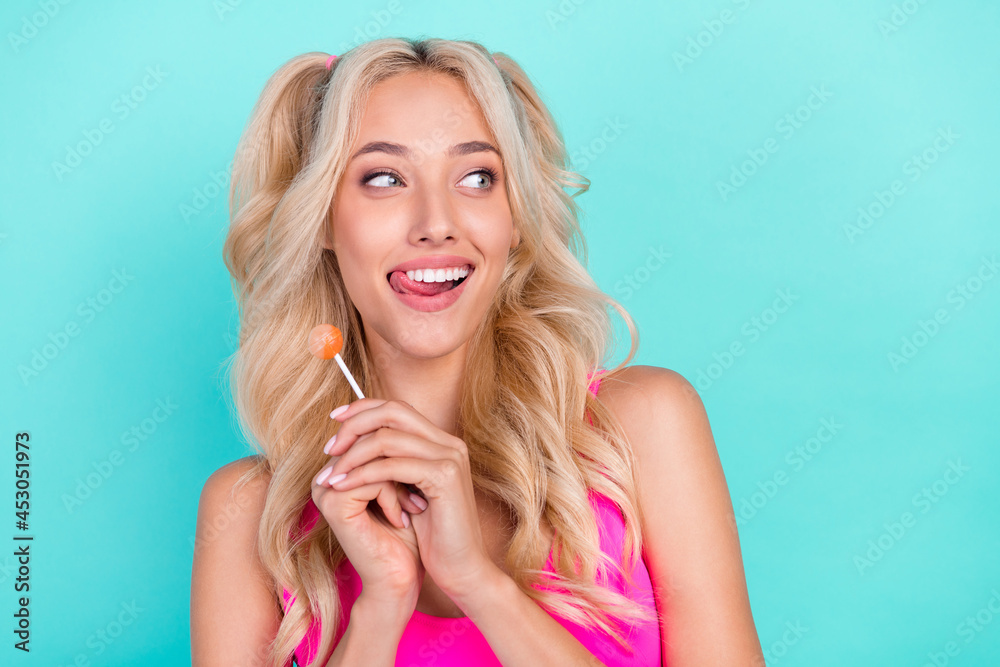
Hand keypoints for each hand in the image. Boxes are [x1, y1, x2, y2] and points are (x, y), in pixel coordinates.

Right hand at [311, 428, 426, 609]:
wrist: (400, 580)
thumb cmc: (408, 535)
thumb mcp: (405, 483)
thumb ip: (397, 452)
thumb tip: (406, 413)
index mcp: (341, 469)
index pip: (372, 428)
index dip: (404, 449)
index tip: (421, 480)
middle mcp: (328, 475)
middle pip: (374, 438)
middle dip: (404, 462)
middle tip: (421, 491)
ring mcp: (326, 488)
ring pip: (377, 457)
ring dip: (403, 483)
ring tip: (416, 507)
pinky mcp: (334, 503)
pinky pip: (374, 479)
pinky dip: (395, 499)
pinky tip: (402, 522)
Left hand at [319, 398, 494, 601]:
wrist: (463, 569)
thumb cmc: (436, 537)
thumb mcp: (411, 494)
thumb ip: (394, 466)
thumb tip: (355, 446)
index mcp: (443, 443)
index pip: (397, 408)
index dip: (363, 408)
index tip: (335, 419)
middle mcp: (449, 443)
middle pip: (392, 412)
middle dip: (354, 426)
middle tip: (329, 449)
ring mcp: (449, 458)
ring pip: (387, 437)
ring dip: (351, 455)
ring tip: (331, 475)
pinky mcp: (444, 477)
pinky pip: (391, 466)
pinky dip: (361, 474)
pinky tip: (342, 487)